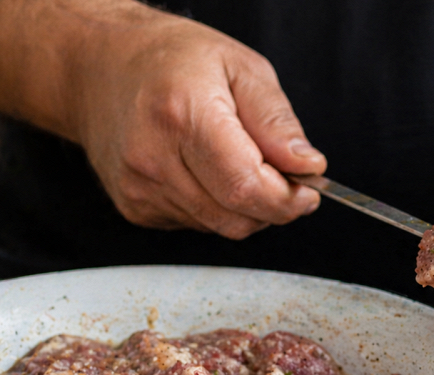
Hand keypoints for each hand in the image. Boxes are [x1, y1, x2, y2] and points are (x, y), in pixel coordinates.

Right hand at [72, 4, 324, 238]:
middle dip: (274, 206)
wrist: (96, 65)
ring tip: (241, 163)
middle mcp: (153, 158)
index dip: (288, 199)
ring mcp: (139, 188)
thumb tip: (307, 166)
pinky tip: (207, 172)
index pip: (247, 187)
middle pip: (237, 217)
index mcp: (183, 116)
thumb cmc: (170, 59)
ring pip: (221, 227)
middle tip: (284, 178)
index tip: (309, 190)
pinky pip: (198, 225)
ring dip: (247, 208)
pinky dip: (218, 207)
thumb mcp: (241, 68)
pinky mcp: (135, 208)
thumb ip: (278, 122)